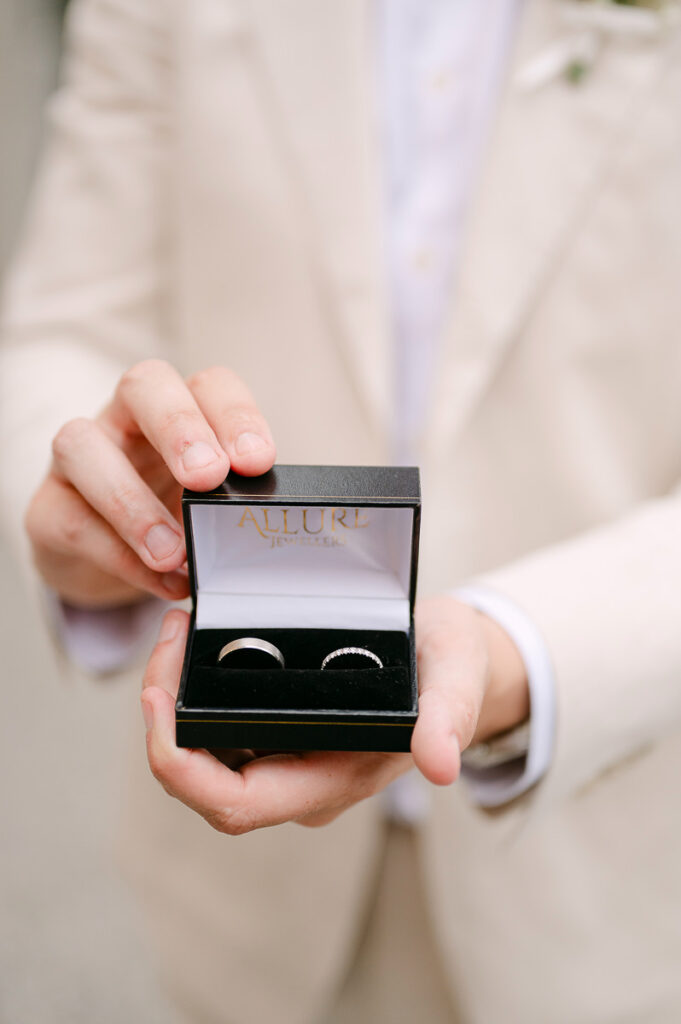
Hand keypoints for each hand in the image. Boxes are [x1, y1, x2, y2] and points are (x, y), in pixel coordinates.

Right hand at [24, 360, 275, 606]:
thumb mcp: (213, 505)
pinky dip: (120, 556)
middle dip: (179, 428)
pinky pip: (73, 521)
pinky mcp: (49, 508)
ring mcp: (80, 458)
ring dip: (131, 502)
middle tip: (209, 477)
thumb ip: (236, 503)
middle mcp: (126, 419)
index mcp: (181, 409)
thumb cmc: (173, 517)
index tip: (258, 461)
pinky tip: (159, 579)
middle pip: (144, 385)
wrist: (110, 559)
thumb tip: (274, 525)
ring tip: (174, 552)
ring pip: (83, 445)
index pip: (209, 385)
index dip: (235, 415)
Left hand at [140, 596, 528, 832]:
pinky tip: (195, 643)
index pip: (236, 803)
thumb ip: (450, 716)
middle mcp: (302, 779)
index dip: (182, 766)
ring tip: (178, 630)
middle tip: (168, 638)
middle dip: (163, 721)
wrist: (452, 665)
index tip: (158, 701)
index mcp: (335, 777)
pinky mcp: (282, 733)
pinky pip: (218, 729)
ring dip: (173, 703)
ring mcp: (288, 758)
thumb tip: (439, 764)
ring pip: (204, 755)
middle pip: (202, 781)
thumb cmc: (452, 668)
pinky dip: (193, 693)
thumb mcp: (458, 675)